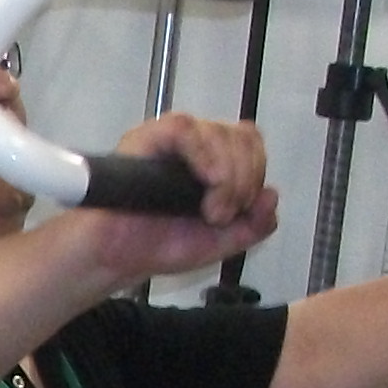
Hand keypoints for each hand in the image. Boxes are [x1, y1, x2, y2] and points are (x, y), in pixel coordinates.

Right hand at [69, 113, 279, 285]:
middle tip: (222, 214)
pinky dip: (204, 155)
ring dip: (228, 176)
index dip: (256, 171)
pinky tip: (204, 183)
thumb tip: (272, 195)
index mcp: (212, 161)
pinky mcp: (145, 139)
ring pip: (219, 132)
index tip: (242, 208)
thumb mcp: (221, 242)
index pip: (250, 141)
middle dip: (245, 178)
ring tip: (209, 212)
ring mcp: (169, 140)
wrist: (115, 258)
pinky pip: (184, 129)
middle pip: (241, 135)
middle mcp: (194, 144)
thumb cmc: (157, 245)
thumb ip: (254, 225)